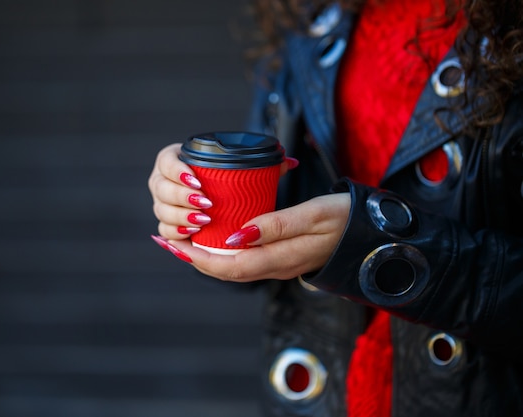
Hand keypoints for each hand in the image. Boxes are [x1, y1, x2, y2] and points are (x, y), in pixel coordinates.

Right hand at [147, 143, 298, 240]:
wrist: (209, 191)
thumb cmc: (224, 175)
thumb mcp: (241, 166)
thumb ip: (264, 162)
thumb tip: (290, 162)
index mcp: (174, 159)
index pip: (166, 162)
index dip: (177, 171)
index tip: (198, 180)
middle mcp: (162, 180)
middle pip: (161, 189)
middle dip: (182, 197)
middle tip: (207, 204)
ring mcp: (162, 202)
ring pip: (161, 211)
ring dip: (180, 217)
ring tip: (203, 221)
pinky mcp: (167, 223)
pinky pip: (165, 230)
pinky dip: (176, 233)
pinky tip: (191, 235)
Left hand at [163, 192, 350, 281]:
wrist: (369, 234)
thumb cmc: (344, 220)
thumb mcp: (313, 215)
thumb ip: (275, 225)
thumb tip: (236, 236)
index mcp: (281, 259)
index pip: (230, 266)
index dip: (200, 258)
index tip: (178, 243)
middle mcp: (276, 267)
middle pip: (226, 271)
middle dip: (194, 259)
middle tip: (169, 241)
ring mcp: (278, 265)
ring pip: (233, 267)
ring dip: (205, 257)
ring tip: (182, 240)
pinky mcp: (280, 258)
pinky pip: (244, 260)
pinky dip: (222, 252)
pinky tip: (214, 239)